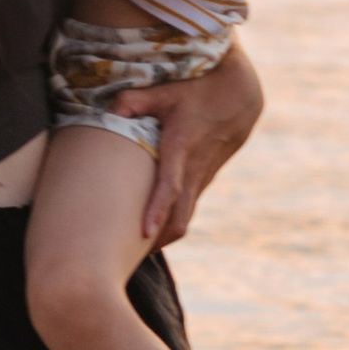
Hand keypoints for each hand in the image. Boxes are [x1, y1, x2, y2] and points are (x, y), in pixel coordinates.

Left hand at [136, 47, 263, 247]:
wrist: (240, 98)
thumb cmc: (198, 91)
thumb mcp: (166, 91)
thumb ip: (134, 101)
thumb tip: (108, 112)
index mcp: (182, 148)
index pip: (170, 187)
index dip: (157, 211)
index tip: (144, 233)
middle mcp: (195, 170)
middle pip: (179, 218)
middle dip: (155, 241)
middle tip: (122, 259)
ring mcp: (202, 178)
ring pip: (183, 218)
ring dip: (161, 236)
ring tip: (129, 253)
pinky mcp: (204, 180)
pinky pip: (186, 209)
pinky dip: (170, 223)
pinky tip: (148, 230)